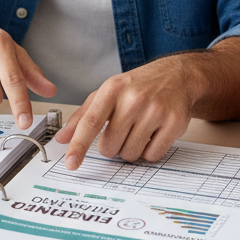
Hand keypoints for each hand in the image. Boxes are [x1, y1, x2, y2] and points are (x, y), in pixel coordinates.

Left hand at [55, 59, 194, 169]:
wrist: (176, 75)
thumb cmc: (137, 86)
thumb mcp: (107, 92)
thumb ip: (83, 116)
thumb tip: (62, 138)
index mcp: (112, 89)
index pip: (90, 122)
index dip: (79, 145)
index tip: (71, 163)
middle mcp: (133, 99)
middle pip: (109, 146)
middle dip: (111, 146)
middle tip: (121, 130)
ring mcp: (155, 111)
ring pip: (130, 154)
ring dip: (130, 149)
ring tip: (138, 129)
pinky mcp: (174, 123)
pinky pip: (152, 156)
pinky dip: (149, 151)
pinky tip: (153, 133)